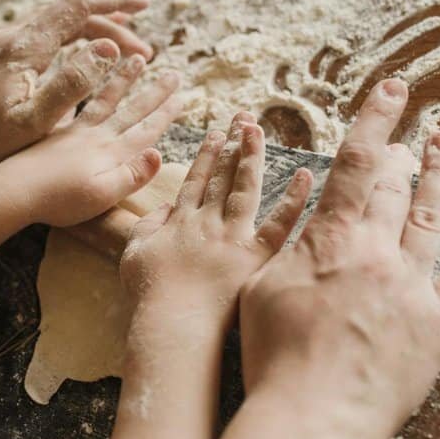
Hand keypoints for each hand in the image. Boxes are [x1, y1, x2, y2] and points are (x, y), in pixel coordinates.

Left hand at [0, 0, 155, 191]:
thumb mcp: (33, 123)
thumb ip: (72, 83)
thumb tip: (107, 48)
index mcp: (22, 49)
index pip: (77, 4)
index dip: (114, 0)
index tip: (144, 5)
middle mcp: (7, 38)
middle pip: (67, 12)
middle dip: (110, 24)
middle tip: (143, 51)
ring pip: (52, 25)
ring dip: (90, 35)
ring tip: (120, 56)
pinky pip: (37, 40)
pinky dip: (67, 45)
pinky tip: (76, 65)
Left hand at [0, 63, 182, 227]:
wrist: (7, 193)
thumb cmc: (52, 199)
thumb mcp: (98, 196)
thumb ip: (130, 175)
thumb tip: (158, 151)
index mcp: (106, 149)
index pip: (142, 123)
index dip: (164, 111)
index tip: (181, 95)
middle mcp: (90, 134)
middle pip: (126, 105)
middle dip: (152, 90)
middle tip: (173, 73)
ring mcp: (69, 130)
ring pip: (101, 96)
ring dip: (121, 79)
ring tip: (136, 59)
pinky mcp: (49, 131)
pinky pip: (73, 99)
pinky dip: (85, 84)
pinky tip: (83, 71)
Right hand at [119, 113, 312, 339]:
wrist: (171, 320)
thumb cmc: (150, 294)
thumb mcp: (134, 253)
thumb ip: (147, 225)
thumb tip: (164, 207)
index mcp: (179, 221)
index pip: (196, 180)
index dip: (207, 155)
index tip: (217, 133)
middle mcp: (207, 221)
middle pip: (222, 176)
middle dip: (233, 144)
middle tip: (244, 117)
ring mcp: (232, 237)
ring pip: (245, 188)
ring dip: (253, 156)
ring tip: (260, 130)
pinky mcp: (254, 257)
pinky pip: (279, 224)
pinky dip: (293, 200)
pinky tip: (305, 176)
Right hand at [239, 78, 439, 438]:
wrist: (313, 414)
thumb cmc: (275, 356)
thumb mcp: (262, 288)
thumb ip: (289, 244)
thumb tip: (306, 212)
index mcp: (332, 240)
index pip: (358, 163)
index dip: (375, 119)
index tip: (391, 89)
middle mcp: (378, 251)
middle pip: (398, 186)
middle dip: (404, 152)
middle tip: (410, 132)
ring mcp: (413, 284)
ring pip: (436, 214)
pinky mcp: (439, 319)